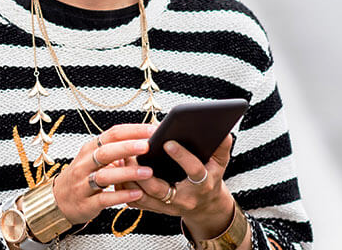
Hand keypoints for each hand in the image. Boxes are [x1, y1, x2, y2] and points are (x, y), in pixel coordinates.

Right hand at [49, 123, 156, 223]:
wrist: (59, 201)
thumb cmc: (83, 177)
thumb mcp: (94, 159)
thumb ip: (115, 150)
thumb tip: (145, 139)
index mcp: (90, 149)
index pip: (111, 134)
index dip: (132, 131)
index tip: (152, 130)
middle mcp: (85, 164)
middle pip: (105, 152)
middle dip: (127, 148)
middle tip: (147, 146)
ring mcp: (83, 184)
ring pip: (104, 176)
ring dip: (127, 173)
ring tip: (148, 172)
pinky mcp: (86, 203)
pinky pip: (104, 198)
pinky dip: (121, 195)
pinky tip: (137, 194)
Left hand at [116, 134, 236, 237]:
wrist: (205, 206)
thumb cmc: (210, 178)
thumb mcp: (220, 164)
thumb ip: (222, 147)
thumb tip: (223, 131)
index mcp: (203, 185)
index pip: (194, 171)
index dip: (182, 157)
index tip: (168, 142)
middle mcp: (185, 199)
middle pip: (160, 189)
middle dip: (143, 172)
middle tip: (132, 153)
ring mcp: (169, 207)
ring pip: (143, 197)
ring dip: (129, 179)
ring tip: (121, 158)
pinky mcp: (156, 209)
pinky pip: (136, 202)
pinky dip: (125, 188)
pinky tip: (118, 171)